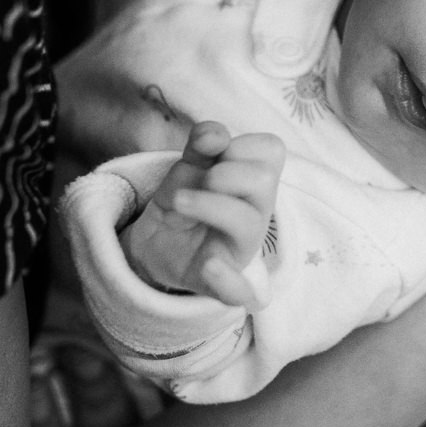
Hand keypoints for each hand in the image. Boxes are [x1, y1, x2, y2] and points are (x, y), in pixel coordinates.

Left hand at [119, 122, 285, 310]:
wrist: (153, 245)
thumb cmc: (185, 200)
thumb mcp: (188, 166)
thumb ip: (202, 145)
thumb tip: (215, 135)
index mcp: (254, 184)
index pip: (272, 151)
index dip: (241, 145)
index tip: (216, 154)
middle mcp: (255, 215)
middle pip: (264, 182)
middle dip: (228, 172)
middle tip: (204, 179)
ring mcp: (239, 249)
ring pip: (247, 224)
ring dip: (209, 205)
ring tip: (179, 202)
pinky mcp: (217, 282)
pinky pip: (238, 291)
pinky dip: (227, 280)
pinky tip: (210, 265)